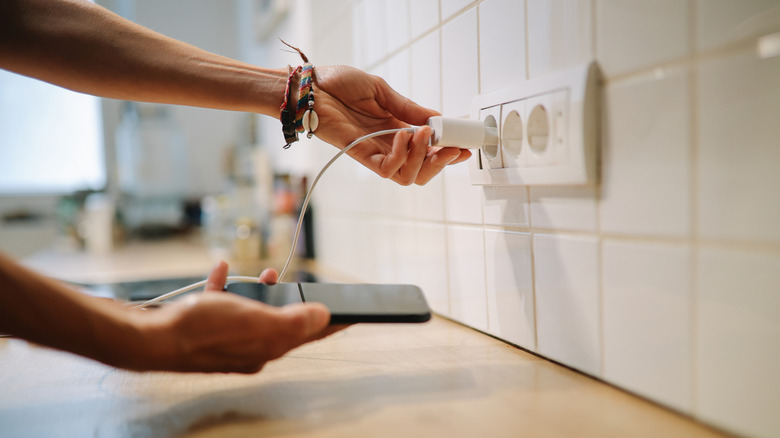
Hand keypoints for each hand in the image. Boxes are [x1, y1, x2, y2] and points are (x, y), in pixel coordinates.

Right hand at [133, 262, 340, 372]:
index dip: (331, 322)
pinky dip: (225, 286)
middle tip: (303, 288)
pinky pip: (221, 303)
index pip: (308, 335)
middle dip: (293, 303)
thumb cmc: (201, 330)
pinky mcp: (205, 326)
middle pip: (281, 322)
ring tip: (262, 275)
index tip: (352, 315)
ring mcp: (226, 337)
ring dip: (260, 291)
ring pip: (253, 311)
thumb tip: (323, 317)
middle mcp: (249, 346)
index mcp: (267, 347)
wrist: (151, 339)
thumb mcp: (255, 320)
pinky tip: (222, 269)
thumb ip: (291, 320)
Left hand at [312, 65, 470, 185]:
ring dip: (423, 158)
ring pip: (409, 175)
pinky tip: (403, 137)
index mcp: (397, 129)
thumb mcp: (383, 91)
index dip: (448, 152)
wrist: (310, 86)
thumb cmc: (339, 84)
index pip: (428, 150)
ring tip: (424, 135)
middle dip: (442, 162)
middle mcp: (388, 145)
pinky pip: (386, 170)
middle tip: (452, 147)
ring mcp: (375, 152)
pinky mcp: (360, 155)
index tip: (465, 146)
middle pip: (422, 170)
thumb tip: (438, 118)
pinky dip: (400, 157)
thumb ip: (409, 108)